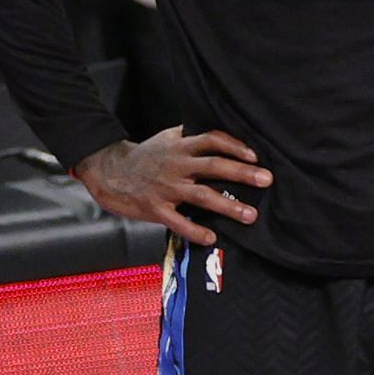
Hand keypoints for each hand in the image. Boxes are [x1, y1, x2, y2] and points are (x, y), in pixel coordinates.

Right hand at [73, 126, 271, 245]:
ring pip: (202, 195)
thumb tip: (219, 136)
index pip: (211, 140)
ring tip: (250, 215)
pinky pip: (179, 222)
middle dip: (242, 173)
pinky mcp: (155, 208)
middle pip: (213, 166)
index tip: (254, 156)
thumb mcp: (165, 139)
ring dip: (228, 205)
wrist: (107, 171)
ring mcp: (166, 187)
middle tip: (266, 180)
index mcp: (179, 146)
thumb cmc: (141, 157)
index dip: (234, 146)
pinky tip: (212, 238)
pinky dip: (196, 231)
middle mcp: (175, 165)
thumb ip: (190, 138)